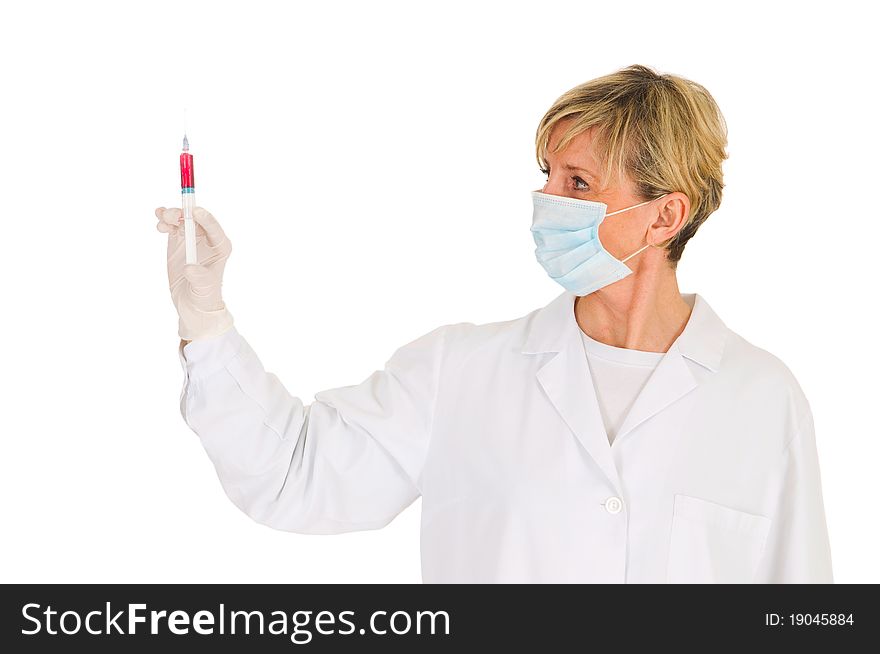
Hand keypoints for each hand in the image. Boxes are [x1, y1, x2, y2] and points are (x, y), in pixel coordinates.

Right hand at [155, 206, 233, 341]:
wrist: (192, 303)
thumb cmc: (205, 295)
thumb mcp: (204, 288)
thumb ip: (199, 277)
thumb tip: (189, 268)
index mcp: (220, 247)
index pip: (214, 228)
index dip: (205, 218)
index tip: (194, 212)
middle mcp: (207, 239)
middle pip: (195, 219)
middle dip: (183, 214)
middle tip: (171, 216)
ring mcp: (191, 239)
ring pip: (182, 220)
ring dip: (171, 215)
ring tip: (162, 219)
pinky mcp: (177, 242)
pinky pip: (171, 227)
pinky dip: (164, 222)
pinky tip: (159, 223)